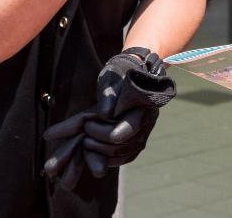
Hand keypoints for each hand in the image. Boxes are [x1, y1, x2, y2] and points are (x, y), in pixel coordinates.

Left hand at [42, 48, 174, 190]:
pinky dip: (108, 159)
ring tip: (86, 141)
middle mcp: (147, 124)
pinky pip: (125, 158)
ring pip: (122, 155)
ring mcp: (144, 134)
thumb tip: (105, 114)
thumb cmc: (118, 74)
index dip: (101, 133)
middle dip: (97, 143)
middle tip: (84, 134)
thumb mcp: (111, 78)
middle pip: (120, 146)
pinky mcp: (138, 141)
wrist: (131, 73)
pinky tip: (94, 151)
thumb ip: (108, 94)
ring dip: (100, 152)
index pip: (122, 133)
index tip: (86, 124)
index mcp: (142, 108)